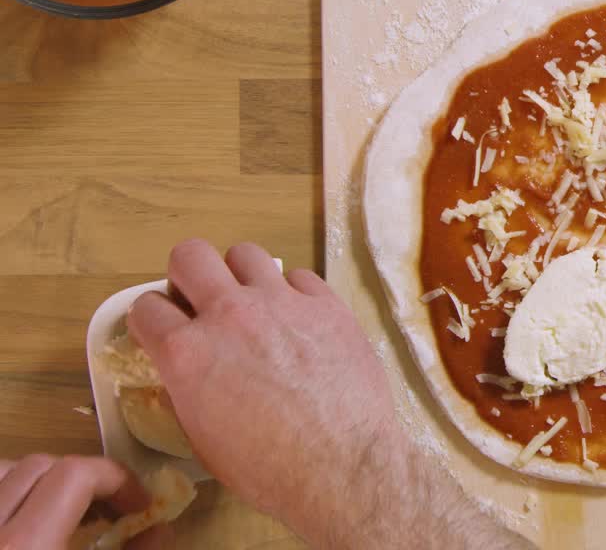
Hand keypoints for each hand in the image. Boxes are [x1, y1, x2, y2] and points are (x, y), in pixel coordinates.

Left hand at [0, 454, 168, 549]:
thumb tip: (159, 529)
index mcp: (27, 545)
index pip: (74, 475)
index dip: (117, 479)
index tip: (139, 504)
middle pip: (42, 465)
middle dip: (85, 477)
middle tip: (111, 508)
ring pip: (7, 469)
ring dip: (43, 478)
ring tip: (67, 508)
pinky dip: (13, 490)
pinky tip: (32, 516)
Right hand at [126, 240, 398, 545]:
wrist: (342, 466)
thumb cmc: (269, 468)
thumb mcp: (203, 438)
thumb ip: (188, 390)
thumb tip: (189, 372)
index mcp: (187, 352)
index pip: (145, 308)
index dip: (151, 320)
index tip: (162, 329)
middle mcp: (229, 315)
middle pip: (190, 255)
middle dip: (188, 275)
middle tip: (201, 301)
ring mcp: (281, 303)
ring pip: (246, 253)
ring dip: (242, 276)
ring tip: (254, 304)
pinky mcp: (326, 304)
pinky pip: (300, 276)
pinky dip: (294, 293)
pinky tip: (299, 319)